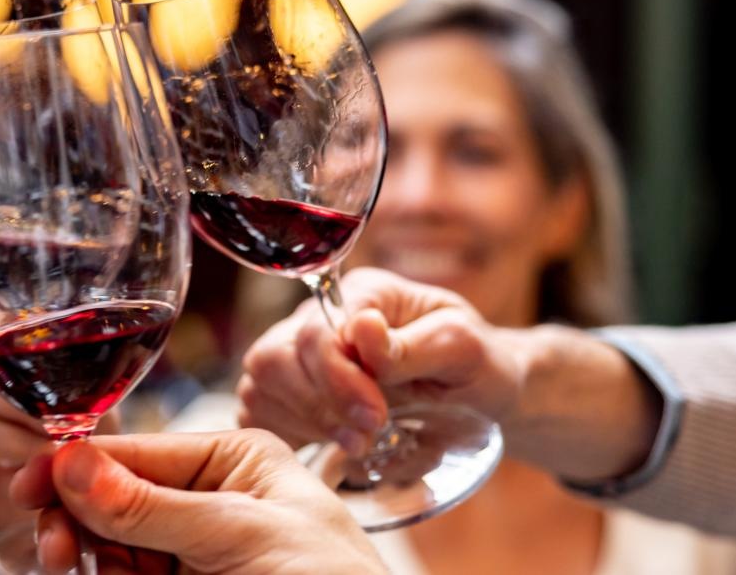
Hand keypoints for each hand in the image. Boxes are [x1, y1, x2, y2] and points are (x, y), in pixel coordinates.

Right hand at [10, 431, 383, 573]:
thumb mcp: (244, 537)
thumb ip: (155, 507)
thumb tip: (75, 466)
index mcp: (234, 460)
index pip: (139, 452)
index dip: (79, 465)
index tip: (30, 485)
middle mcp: (208, 497)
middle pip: (112, 495)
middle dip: (76, 515)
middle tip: (53, 547)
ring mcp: (191, 548)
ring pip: (108, 541)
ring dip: (82, 549)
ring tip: (66, 564)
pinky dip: (103, 574)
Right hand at [236, 268, 524, 454]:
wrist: (478, 395)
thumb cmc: (476, 366)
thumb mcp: (464, 351)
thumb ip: (413, 343)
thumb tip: (362, 328)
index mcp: (363, 294)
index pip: (317, 331)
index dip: (338, 380)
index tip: (376, 418)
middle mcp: (318, 316)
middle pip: (275, 357)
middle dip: (318, 405)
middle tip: (367, 437)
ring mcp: (298, 353)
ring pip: (260, 384)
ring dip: (306, 422)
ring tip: (358, 443)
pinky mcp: (289, 390)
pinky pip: (257, 409)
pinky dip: (286, 432)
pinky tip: (327, 441)